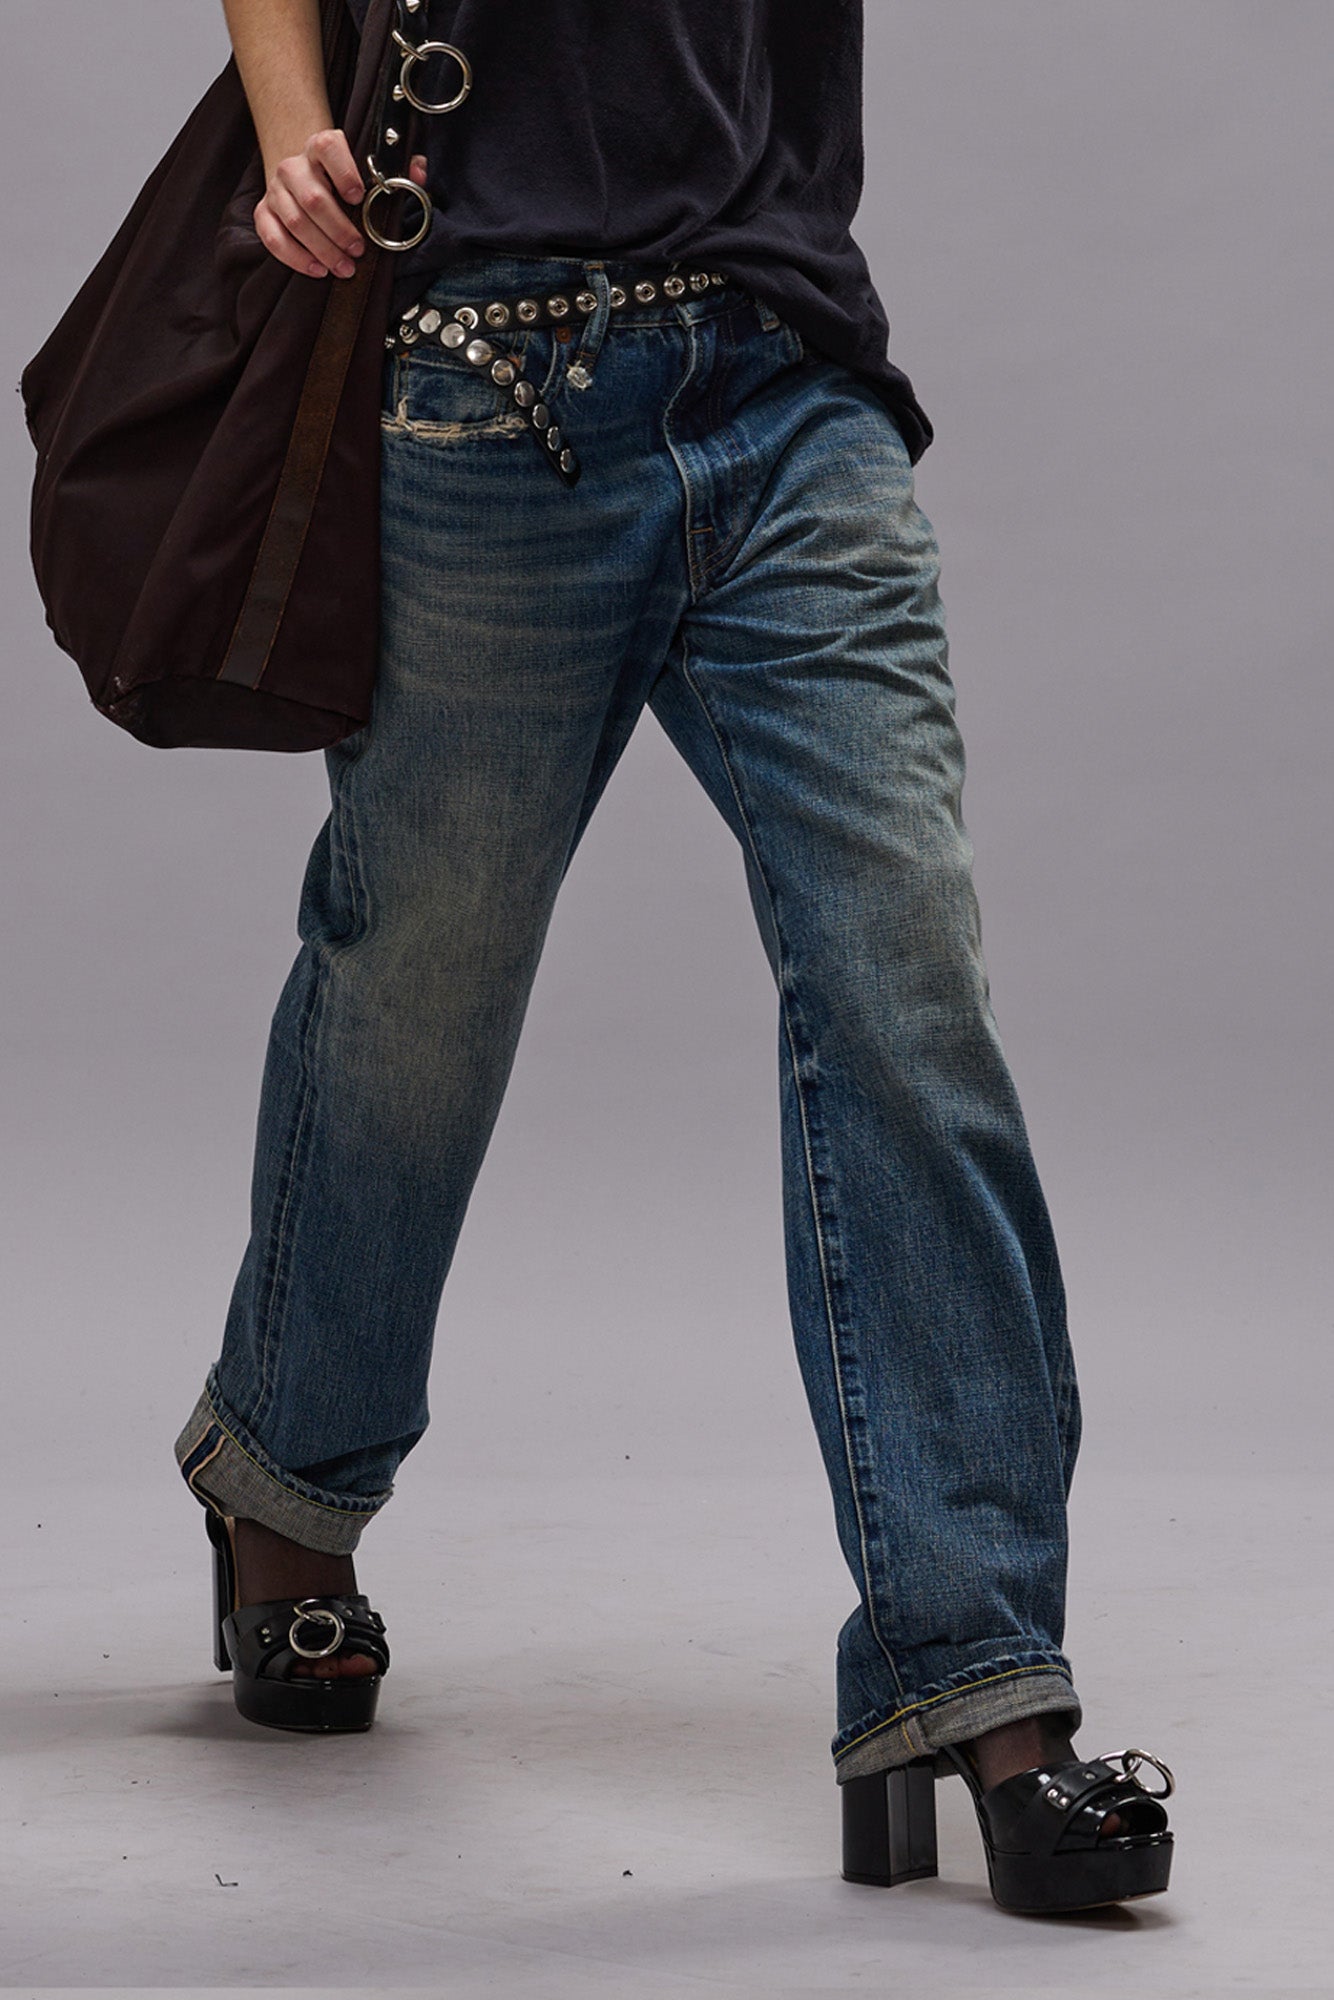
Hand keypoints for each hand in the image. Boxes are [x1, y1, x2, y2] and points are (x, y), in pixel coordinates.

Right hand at [255, 133, 427, 276]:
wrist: (305, 172)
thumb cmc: (343, 177)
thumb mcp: (369, 167)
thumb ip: (397, 169)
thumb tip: (419, 172)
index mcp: (322, 146)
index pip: (328, 148)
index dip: (344, 173)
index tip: (358, 197)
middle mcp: (295, 165)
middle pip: (314, 198)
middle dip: (339, 230)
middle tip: (358, 250)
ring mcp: (276, 189)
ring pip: (295, 221)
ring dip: (322, 249)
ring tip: (344, 267)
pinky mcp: (264, 212)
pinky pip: (273, 237)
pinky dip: (295, 257)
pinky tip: (317, 269)